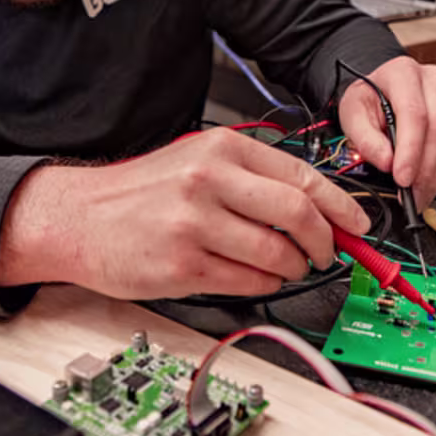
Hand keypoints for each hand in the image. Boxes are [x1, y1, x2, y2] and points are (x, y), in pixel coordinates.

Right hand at [0, 129, 371, 298]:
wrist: (76, 217)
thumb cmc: (139, 192)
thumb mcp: (196, 161)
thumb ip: (252, 177)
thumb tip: (318, 205)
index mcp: (220, 149)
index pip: (302, 176)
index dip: (341, 206)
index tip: (358, 225)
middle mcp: (208, 181)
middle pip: (298, 214)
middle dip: (325, 241)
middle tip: (327, 253)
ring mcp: (194, 225)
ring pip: (276, 255)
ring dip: (293, 268)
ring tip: (284, 267)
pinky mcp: (181, 266)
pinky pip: (247, 283)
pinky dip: (263, 285)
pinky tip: (252, 278)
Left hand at [336, 56, 435, 209]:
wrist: (379, 95)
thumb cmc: (367, 101)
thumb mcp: (352, 115)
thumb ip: (365, 139)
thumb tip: (386, 161)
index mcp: (403, 73)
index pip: (414, 114)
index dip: (410, 151)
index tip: (402, 179)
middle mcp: (432, 80)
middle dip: (425, 169)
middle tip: (411, 194)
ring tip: (419, 193)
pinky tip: (431, 181)